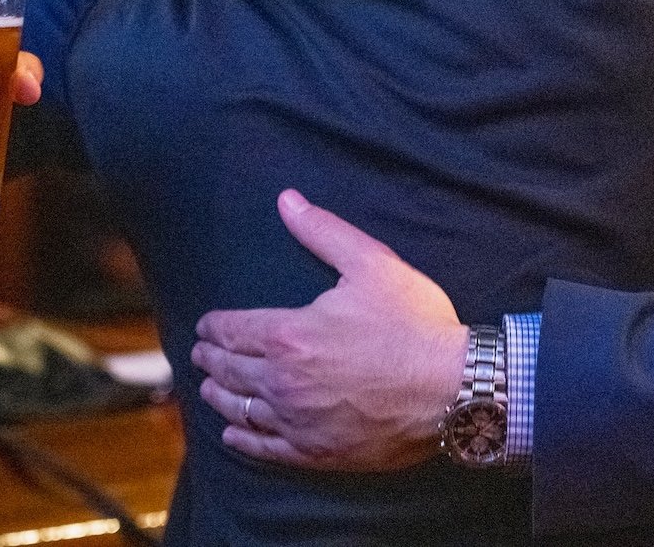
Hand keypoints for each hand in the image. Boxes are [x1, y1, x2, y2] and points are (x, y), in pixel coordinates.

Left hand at [192, 189, 467, 471]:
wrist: (454, 388)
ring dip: (219, 394)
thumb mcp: (372, 264)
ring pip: (240, 409)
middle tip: (200, 353)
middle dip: (211, 358)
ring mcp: (297, 421)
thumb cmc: (415, 323)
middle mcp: (283, 381)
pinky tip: (233, 433)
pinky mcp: (315, 452)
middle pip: (230, 369)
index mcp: (289, 334)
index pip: (233, 330)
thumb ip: (323, 232)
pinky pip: (264, 448)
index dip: (213, 327)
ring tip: (209, 387)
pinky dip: (242, 438)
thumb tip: (286, 200)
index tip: (205, 326)